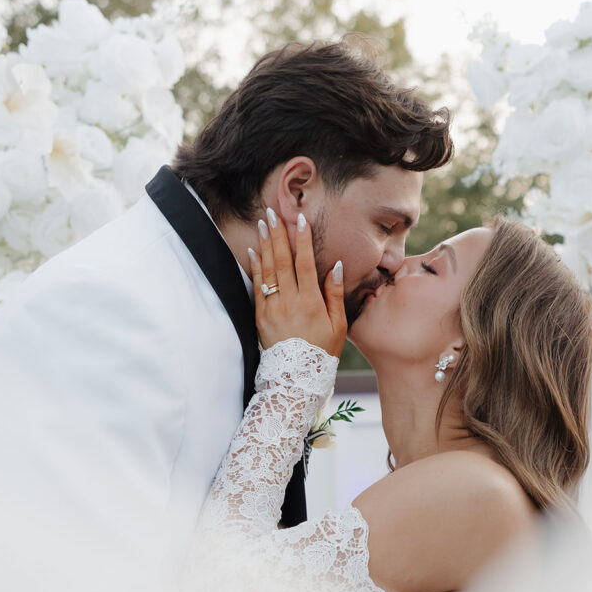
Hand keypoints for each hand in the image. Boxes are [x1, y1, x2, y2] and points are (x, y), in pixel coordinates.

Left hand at [248, 208, 346, 357]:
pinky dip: (255, 268)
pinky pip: (257, 288)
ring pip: (268, 271)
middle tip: (272, 213)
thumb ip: (335, 294)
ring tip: (262, 224)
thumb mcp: (338, 326)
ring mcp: (272, 309)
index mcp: (311, 303)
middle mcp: (289, 303)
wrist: (296, 379)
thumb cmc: (322, 353)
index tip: (300, 220)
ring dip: (265, 245)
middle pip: (282, 261)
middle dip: (277, 235)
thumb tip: (335, 266)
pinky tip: (254, 251)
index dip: (302, 240)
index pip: (305, 263)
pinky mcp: (260, 318)